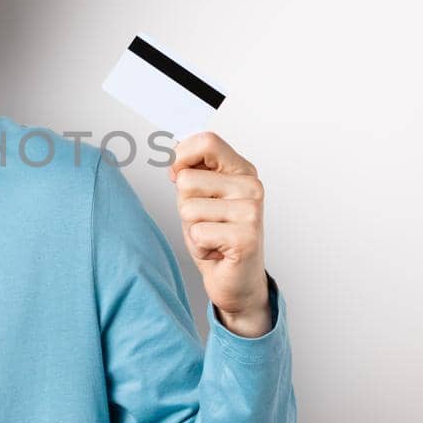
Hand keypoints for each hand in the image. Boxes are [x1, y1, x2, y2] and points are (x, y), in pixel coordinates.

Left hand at [168, 131, 270, 336]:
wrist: (238, 281)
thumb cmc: (217, 237)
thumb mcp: (200, 198)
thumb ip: (191, 173)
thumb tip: (171, 154)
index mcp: (242, 170)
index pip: (206, 141)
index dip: (181, 156)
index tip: (177, 175)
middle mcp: (251, 186)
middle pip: (187, 179)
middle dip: (185, 205)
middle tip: (207, 222)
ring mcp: (251, 211)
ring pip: (188, 207)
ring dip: (192, 229)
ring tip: (212, 237)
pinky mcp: (246, 237)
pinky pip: (197, 232)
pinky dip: (199, 247)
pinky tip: (216, 251)